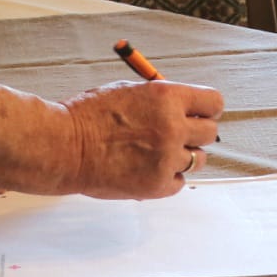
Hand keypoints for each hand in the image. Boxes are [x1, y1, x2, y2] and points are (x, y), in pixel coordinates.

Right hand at [62, 79, 222, 198]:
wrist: (62, 147)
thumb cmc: (89, 116)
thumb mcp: (130, 91)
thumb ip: (162, 99)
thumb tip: (187, 107)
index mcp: (167, 97)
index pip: (214, 102)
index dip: (207, 108)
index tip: (199, 113)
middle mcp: (173, 127)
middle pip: (210, 132)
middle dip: (196, 132)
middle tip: (178, 134)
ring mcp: (166, 158)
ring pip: (198, 159)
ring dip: (183, 156)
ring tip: (158, 153)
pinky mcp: (157, 185)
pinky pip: (179, 182)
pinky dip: (168, 177)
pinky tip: (148, 169)